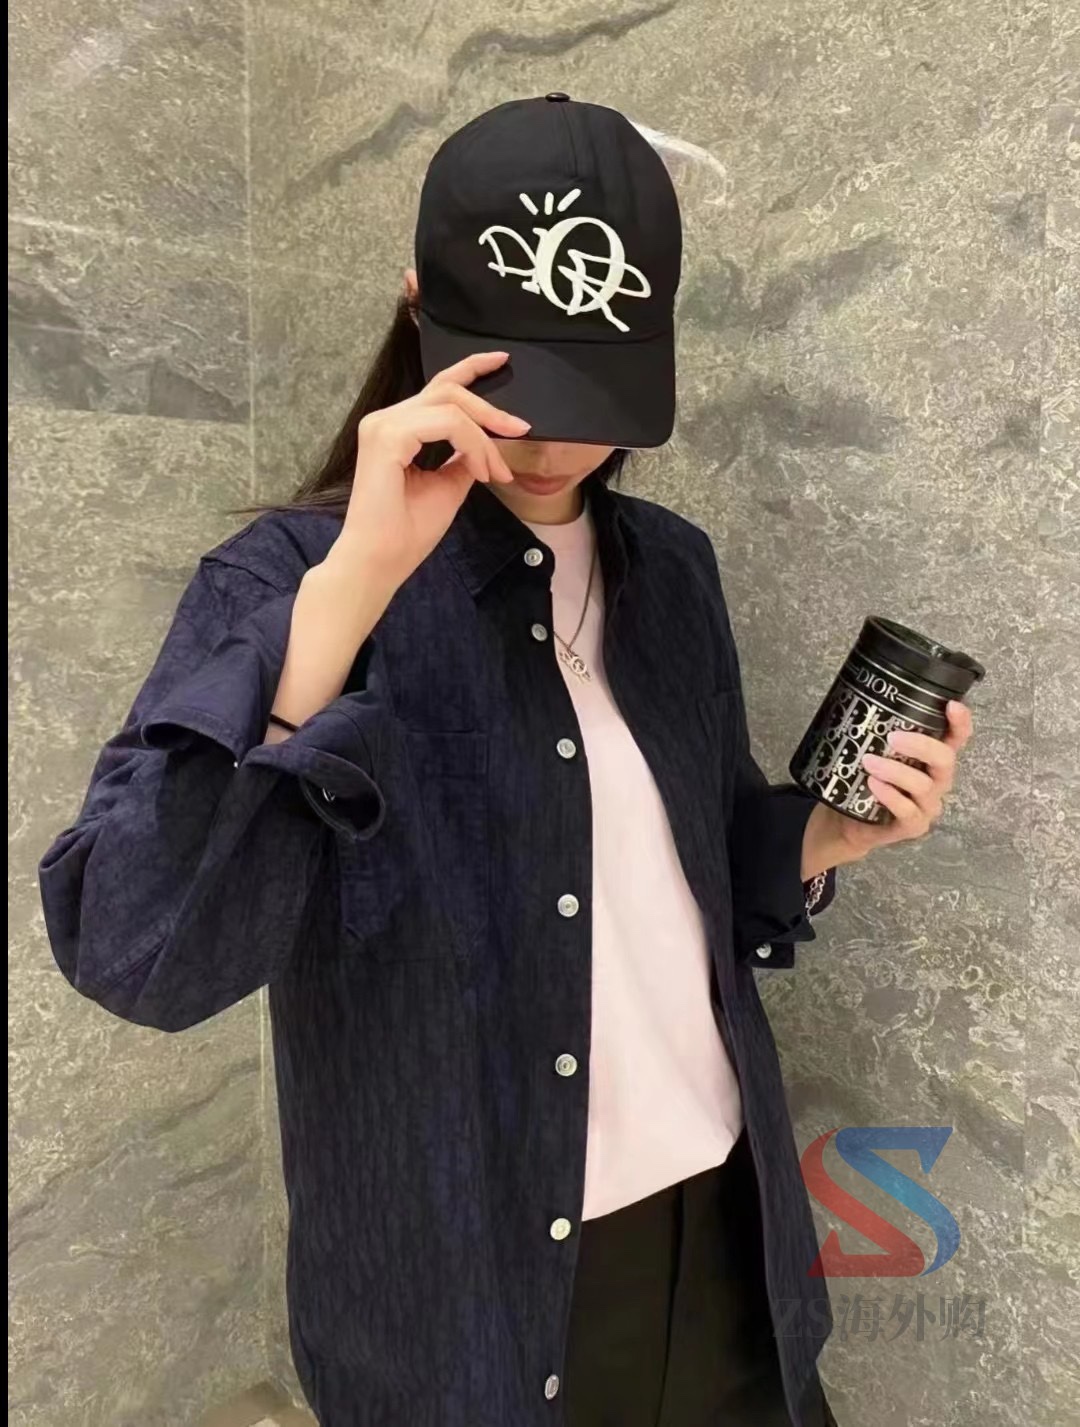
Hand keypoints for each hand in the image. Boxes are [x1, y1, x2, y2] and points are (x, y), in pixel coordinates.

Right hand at [327, 350, 528, 594]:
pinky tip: (480, 472)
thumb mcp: (448, 486)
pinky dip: (472, 445)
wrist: (381, 561)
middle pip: (448, 389)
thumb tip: (485, 445)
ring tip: (497, 469)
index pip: (439, 387)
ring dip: (484, 436)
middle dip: (490, 408)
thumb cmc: (407, 532)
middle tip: (520, 429)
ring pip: (451, 406)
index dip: (472, 370)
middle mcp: (386, 419)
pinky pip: (447, 424)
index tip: (504, 364)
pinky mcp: (388, 437)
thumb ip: (463, 458)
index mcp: (397, 428)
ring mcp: (384, 425)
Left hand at [832, 700, 974, 861]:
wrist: (849, 821)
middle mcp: (937, 779)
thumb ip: (879, 732)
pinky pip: (908, 811)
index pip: (956, 737)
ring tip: (869, 762)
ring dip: (896, 771)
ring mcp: (928, 804)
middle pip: (945, 759)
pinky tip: (874, 785)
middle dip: (922, 746)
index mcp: (932, 757)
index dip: (960, 722)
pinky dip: (891, 796)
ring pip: (925, 785)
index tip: (951, 705)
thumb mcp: (874, 752)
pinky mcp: (914, 825)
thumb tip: (861, 697)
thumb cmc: (865, 780)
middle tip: (893, 738)